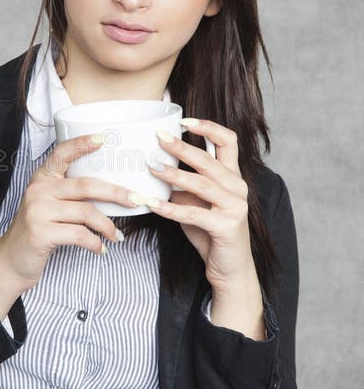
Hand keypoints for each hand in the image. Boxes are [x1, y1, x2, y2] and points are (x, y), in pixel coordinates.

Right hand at [0, 134, 136, 290]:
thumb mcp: (49, 205)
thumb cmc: (39, 230)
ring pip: (86, 212)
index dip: (81, 144)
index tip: (103, 139)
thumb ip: (70, 195)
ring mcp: (38, 211)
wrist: (12, 260)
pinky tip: (101, 248)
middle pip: (85, 185)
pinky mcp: (40, 233)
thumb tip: (113, 193)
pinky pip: (79, 235)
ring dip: (107, 225)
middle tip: (136, 200)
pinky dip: (95, 243)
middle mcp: (38, 190)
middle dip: (116, 193)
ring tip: (117, 235)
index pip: (61, 154)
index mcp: (42, 179)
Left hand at [146, 118, 256, 290]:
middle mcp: (238, 187)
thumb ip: (184, 184)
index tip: (183, 120)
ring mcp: (235, 206)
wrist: (230, 267)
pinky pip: (193, 213)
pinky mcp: (226, 226)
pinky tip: (151, 202)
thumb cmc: (210, 231)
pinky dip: (170, 207)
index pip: (228, 141)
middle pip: (209, 160)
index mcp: (232, 176)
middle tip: (158, 138)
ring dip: (174, 174)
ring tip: (152, 167)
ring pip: (202, 184)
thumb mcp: (196, 202)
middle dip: (181, 147)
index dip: (208, 127)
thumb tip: (155, 163)